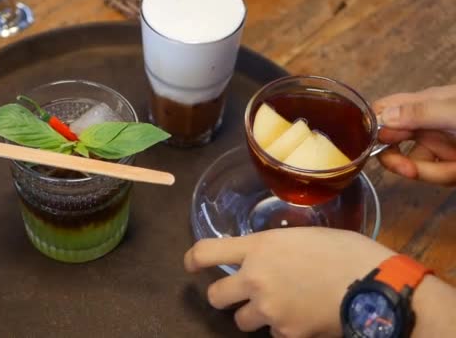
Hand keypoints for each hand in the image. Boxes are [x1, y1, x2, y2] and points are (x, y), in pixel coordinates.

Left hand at [184, 227, 393, 336]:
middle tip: (241, 294)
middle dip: (224, 297)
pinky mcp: (286, 334)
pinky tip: (303, 317)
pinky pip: (273, 334)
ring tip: (280, 306)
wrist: (374, 284)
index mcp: (259, 247)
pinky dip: (283, 328)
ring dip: (254, 315)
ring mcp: (269, 309)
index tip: (190, 264)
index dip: (192, 259)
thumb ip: (273, 249)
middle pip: (215, 297)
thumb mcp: (302, 237)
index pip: (206, 252)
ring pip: (241, 321)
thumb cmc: (344, 250)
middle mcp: (255, 278)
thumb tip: (264, 258)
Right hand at [373, 85, 455, 185]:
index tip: (375, 144)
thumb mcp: (453, 111)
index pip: (384, 111)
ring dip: (432, 172)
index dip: (374, 128)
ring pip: (415, 163)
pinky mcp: (449, 160)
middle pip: (393, 143)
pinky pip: (434, 173)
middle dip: (398, 160)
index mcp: (423, 103)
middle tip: (408, 170)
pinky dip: (443, 174)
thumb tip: (381, 117)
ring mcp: (438, 142)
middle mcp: (426, 123)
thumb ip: (419, 113)